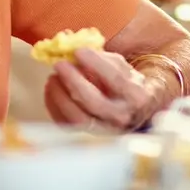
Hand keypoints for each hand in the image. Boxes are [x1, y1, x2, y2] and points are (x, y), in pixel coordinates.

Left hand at [43, 48, 159, 131]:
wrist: (139, 113)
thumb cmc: (128, 85)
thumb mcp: (124, 69)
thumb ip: (104, 60)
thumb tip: (76, 52)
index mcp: (136, 96)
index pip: (115, 79)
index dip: (95, 63)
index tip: (78, 51)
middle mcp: (122, 116)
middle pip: (93, 101)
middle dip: (73, 81)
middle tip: (60, 64)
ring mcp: (105, 131)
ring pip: (77, 117)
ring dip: (60, 95)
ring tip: (53, 78)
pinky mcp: (89, 137)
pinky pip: (66, 125)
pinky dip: (54, 107)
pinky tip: (51, 91)